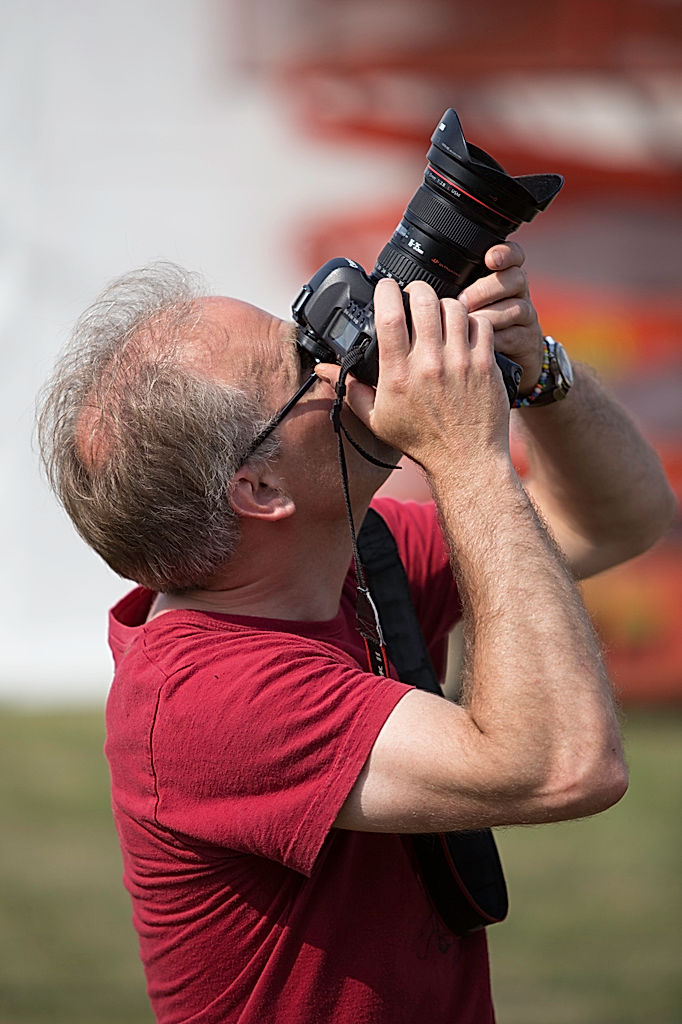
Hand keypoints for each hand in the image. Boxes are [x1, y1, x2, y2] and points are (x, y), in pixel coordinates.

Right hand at [318, 278, 511, 473]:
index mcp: (398, 375)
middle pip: (424, 300)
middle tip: (415, 296)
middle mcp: (429, 365)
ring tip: (440, 315)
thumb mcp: (376, 419)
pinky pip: (481, 324)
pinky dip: (471, 321)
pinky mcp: (485, 365)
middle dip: (417, 289)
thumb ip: (350, 389)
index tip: (385, 288)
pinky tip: (463, 331)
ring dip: (444, 304)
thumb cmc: (421, 441)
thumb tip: (324, 369)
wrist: (466, 461)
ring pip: (454, 307)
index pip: (390, 315)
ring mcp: (460, 363)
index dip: (386, 291)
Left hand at [458, 242, 543, 394]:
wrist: (500, 364)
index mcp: (499, 279)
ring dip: (490, 315)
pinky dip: (496, 340)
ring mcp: (524, 317)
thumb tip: (413, 292)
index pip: (512, 256)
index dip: (504, 253)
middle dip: (487, 288)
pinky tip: (478, 345)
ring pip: (517, 306)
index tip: (489, 258)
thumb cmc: (471, 331)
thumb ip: (447, 296)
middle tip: (463, 301)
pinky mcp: (527, 341)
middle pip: (514, 278)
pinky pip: (516, 335)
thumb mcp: (460, 308)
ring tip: (467, 325)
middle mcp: (515, 294)